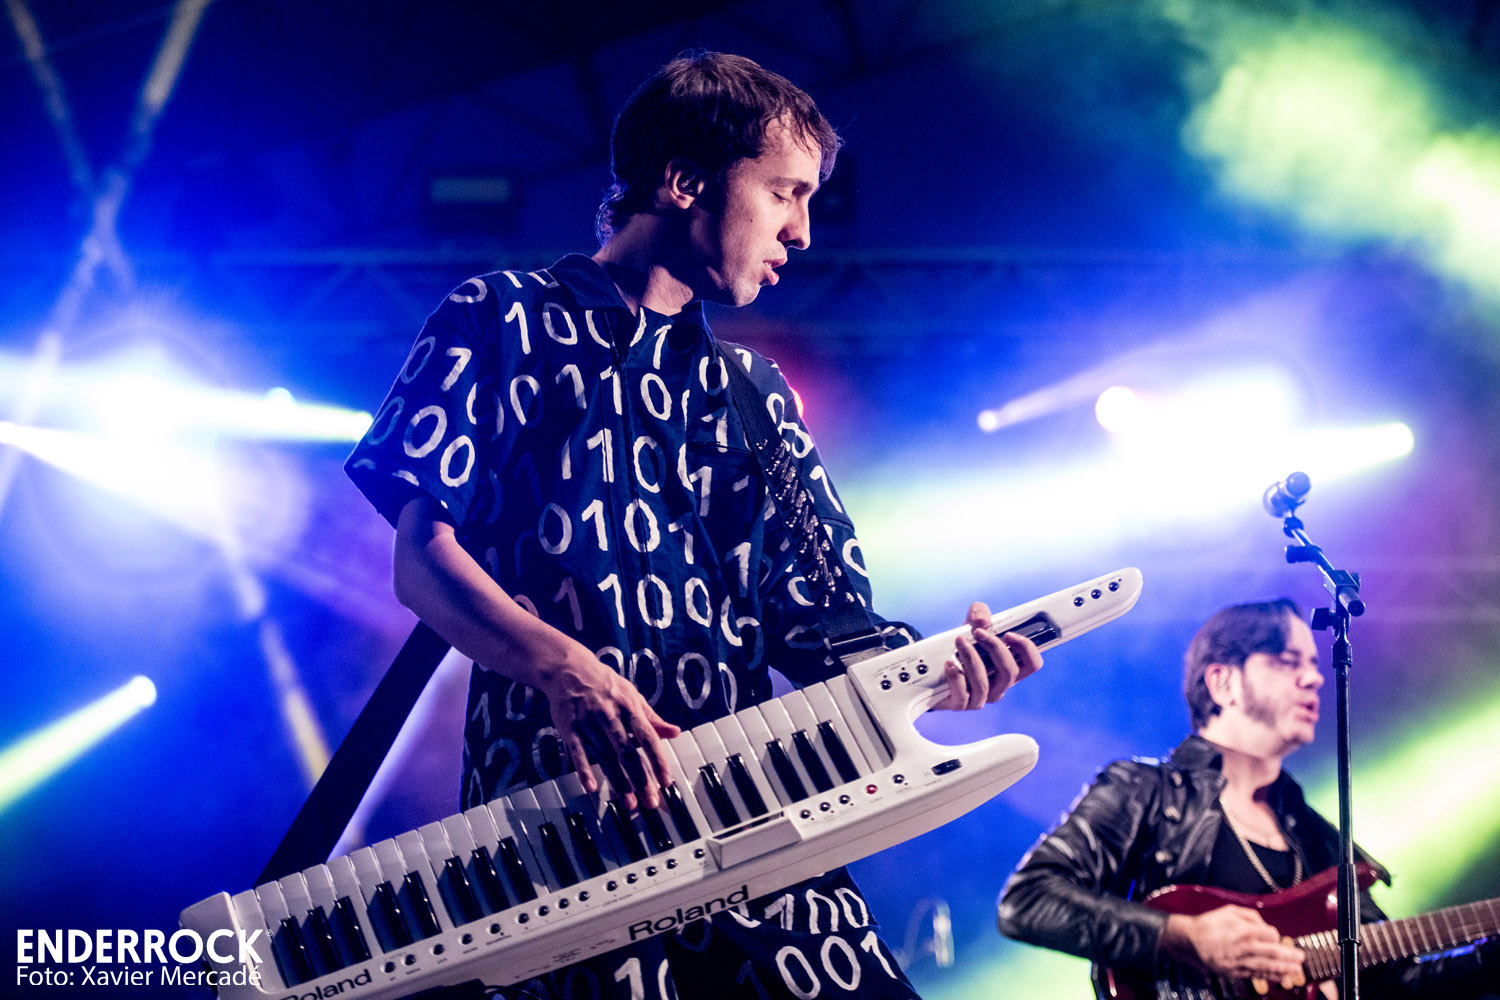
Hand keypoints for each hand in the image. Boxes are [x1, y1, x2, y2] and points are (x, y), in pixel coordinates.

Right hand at [533, 635, 680, 811]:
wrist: (568, 668)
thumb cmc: (605, 684)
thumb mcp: (632, 696)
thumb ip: (652, 718)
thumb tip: (675, 732)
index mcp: (629, 707)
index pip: (648, 737)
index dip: (658, 760)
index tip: (667, 781)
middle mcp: (610, 715)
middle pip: (627, 752)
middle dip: (641, 779)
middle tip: (651, 802)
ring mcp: (588, 722)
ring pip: (605, 756)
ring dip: (617, 781)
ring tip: (630, 804)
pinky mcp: (569, 728)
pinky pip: (576, 751)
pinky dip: (583, 768)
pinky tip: (590, 786)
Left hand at [931, 601, 1042, 710]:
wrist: (934, 667)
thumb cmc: (960, 646)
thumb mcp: (970, 625)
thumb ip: (979, 613)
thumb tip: (982, 619)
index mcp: (1009, 668)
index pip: (1032, 663)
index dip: (1026, 649)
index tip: (1008, 634)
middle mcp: (999, 685)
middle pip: (1010, 672)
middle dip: (995, 648)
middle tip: (977, 632)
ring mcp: (981, 697)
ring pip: (983, 683)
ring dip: (971, 658)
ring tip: (959, 641)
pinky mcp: (961, 704)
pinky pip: (962, 695)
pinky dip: (956, 677)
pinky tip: (949, 663)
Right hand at [1162, 906, 1306, 986]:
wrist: (1190, 940)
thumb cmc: (1209, 924)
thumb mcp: (1229, 911)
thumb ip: (1250, 915)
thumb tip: (1265, 925)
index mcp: (1243, 930)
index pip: (1269, 934)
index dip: (1276, 936)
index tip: (1277, 937)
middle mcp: (1243, 947)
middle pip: (1272, 952)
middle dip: (1289, 956)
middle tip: (1301, 957)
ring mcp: (1239, 961)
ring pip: (1266, 966)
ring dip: (1283, 968)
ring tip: (1296, 970)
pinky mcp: (1234, 971)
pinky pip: (1256, 974)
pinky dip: (1269, 976)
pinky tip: (1280, 977)